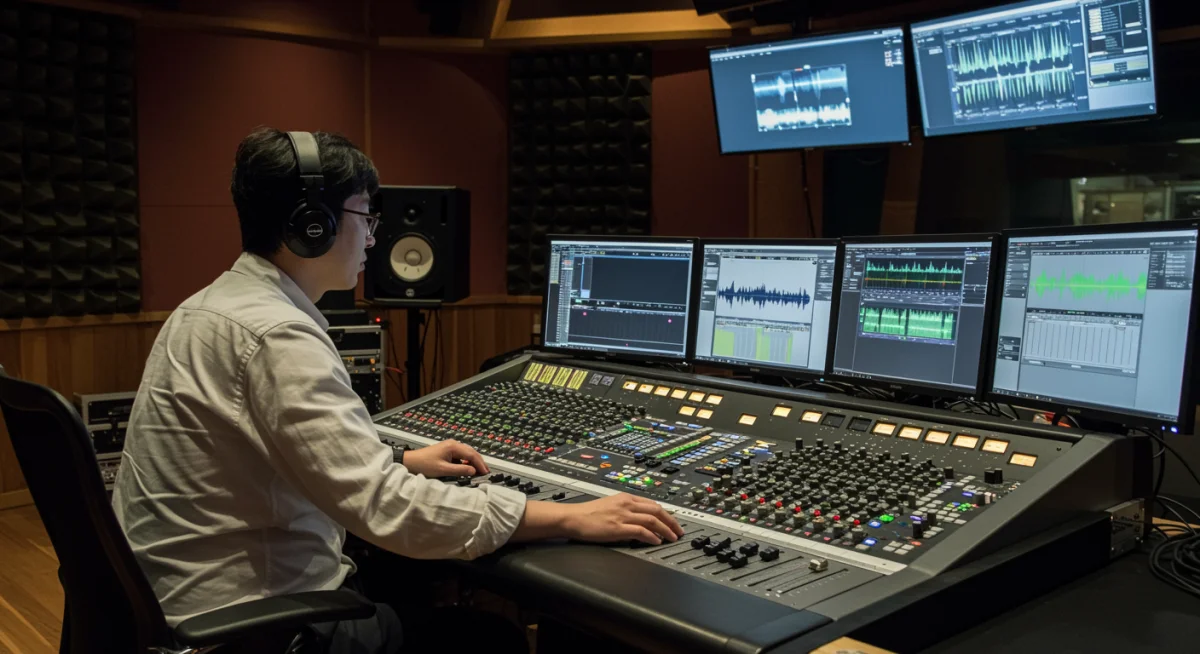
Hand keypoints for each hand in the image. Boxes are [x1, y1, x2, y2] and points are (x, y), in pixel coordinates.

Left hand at [401, 440, 488, 477]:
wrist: (410, 461)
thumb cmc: (425, 465)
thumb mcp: (443, 470)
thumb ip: (460, 470)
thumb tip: (474, 471)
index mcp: (453, 446)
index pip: (471, 455)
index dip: (480, 464)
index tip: (486, 473)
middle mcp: (454, 444)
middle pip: (471, 452)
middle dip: (479, 462)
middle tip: (486, 472)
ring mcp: (450, 446)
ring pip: (467, 453)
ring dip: (473, 462)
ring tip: (480, 471)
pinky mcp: (447, 451)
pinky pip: (461, 455)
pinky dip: (467, 462)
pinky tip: (469, 468)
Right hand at [562, 494, 684, 545]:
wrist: (573, 517)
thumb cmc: (588, 514)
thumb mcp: (611, 505)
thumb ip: (625, 509)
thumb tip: (639, 518)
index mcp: (626, 498)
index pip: (653, 504)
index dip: (667, 514)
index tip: (674, 521)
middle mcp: (627, 504)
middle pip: (657, 511)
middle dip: (671, 521)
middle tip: (679, 531)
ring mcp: (623, 516)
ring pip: (652, 520)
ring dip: (666, 530)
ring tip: (673, 538)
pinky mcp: (618, 528)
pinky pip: (641, 531)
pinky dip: (652, 536)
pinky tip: (657, 542)